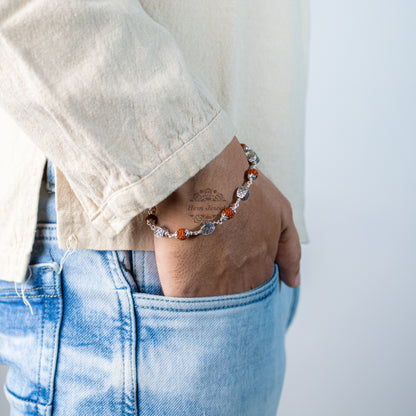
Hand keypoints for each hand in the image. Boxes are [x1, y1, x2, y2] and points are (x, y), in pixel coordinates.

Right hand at [152, 136, 301, 296]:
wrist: (203, 177)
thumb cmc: (241, 188)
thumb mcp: (281, 213)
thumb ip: (291, 250)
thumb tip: (293, 283)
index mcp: (263, 267)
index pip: (259, 291)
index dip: (245, 284)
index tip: (234, 277)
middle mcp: (242, 282)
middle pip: (236, 303)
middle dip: (227, 296)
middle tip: (213, 283)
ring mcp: (213, 288)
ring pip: (212, 310)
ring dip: (205, 303)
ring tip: (195, 288)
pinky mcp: (183, 288)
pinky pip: (183, 306)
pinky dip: (182, 304)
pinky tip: (178, 294)